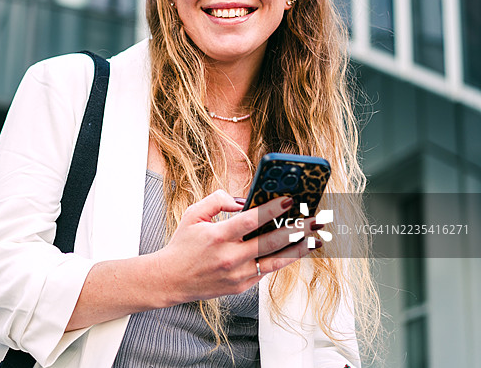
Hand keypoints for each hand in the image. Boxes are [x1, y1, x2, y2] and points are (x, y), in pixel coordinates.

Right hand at [153, 190, 321, 303]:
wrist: (171, 279)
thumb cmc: (183, 245)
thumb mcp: (193, 215)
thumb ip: (217, 200)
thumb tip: (243, 200)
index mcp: (217, 236)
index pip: (251, 221)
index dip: (272, 210)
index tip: (290, 200)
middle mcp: (230, 257)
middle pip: (270, 241)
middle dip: (295, 228)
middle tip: (314, 218)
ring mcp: (237, 274)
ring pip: (275, 260)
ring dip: (298, 248)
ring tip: (315, 238)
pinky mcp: (241, 286)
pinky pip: (267, 270)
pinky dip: (283, 259)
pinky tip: (296, 250)